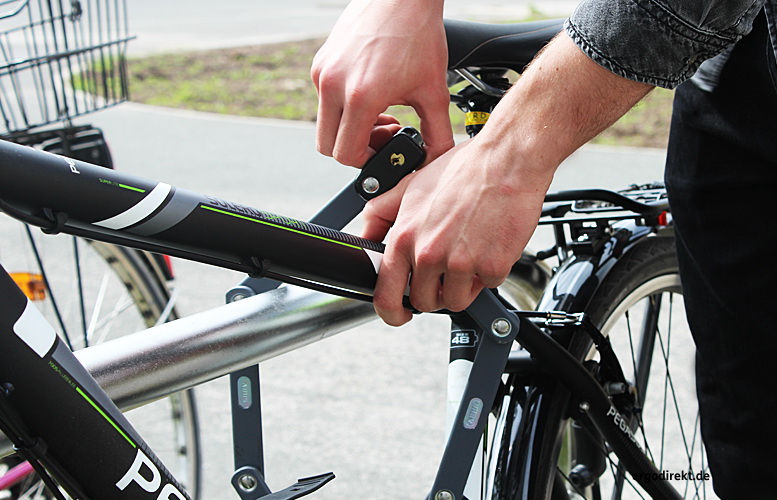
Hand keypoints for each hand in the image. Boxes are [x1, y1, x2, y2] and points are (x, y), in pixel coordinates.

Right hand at [310, 0, 453, 166]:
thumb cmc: (418, 36)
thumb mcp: (434, 92)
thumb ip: (437, 134)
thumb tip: (433, 161)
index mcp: (361, 96)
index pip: (346, 153)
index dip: (367, 160)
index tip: (386, 148)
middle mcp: (334, 85)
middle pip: (327, 146)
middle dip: (355, 147)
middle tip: (383, 133)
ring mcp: (323, 72)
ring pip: (326, 123)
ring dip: (350, 126)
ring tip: (381, 111)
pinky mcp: (320, 62)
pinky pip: (325, 99)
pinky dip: (345, 105)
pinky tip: (371, 91)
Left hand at [362, 139, 551, 325]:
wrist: (506, 159)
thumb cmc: (463, 169)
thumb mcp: (410, 186)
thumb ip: (382, 214)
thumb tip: (365, 236)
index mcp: (404, 238)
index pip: (385, 295)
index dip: (391, 312)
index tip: (399, 314)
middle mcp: (429, 253)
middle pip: (425, 302)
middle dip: (435, 292)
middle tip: (447, 271)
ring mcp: (461, 263)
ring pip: (456, 301)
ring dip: (464, 286)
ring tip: (470, 255)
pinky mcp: (492, 266)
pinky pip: (488, 286)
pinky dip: (490, 272)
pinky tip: (489, 246)